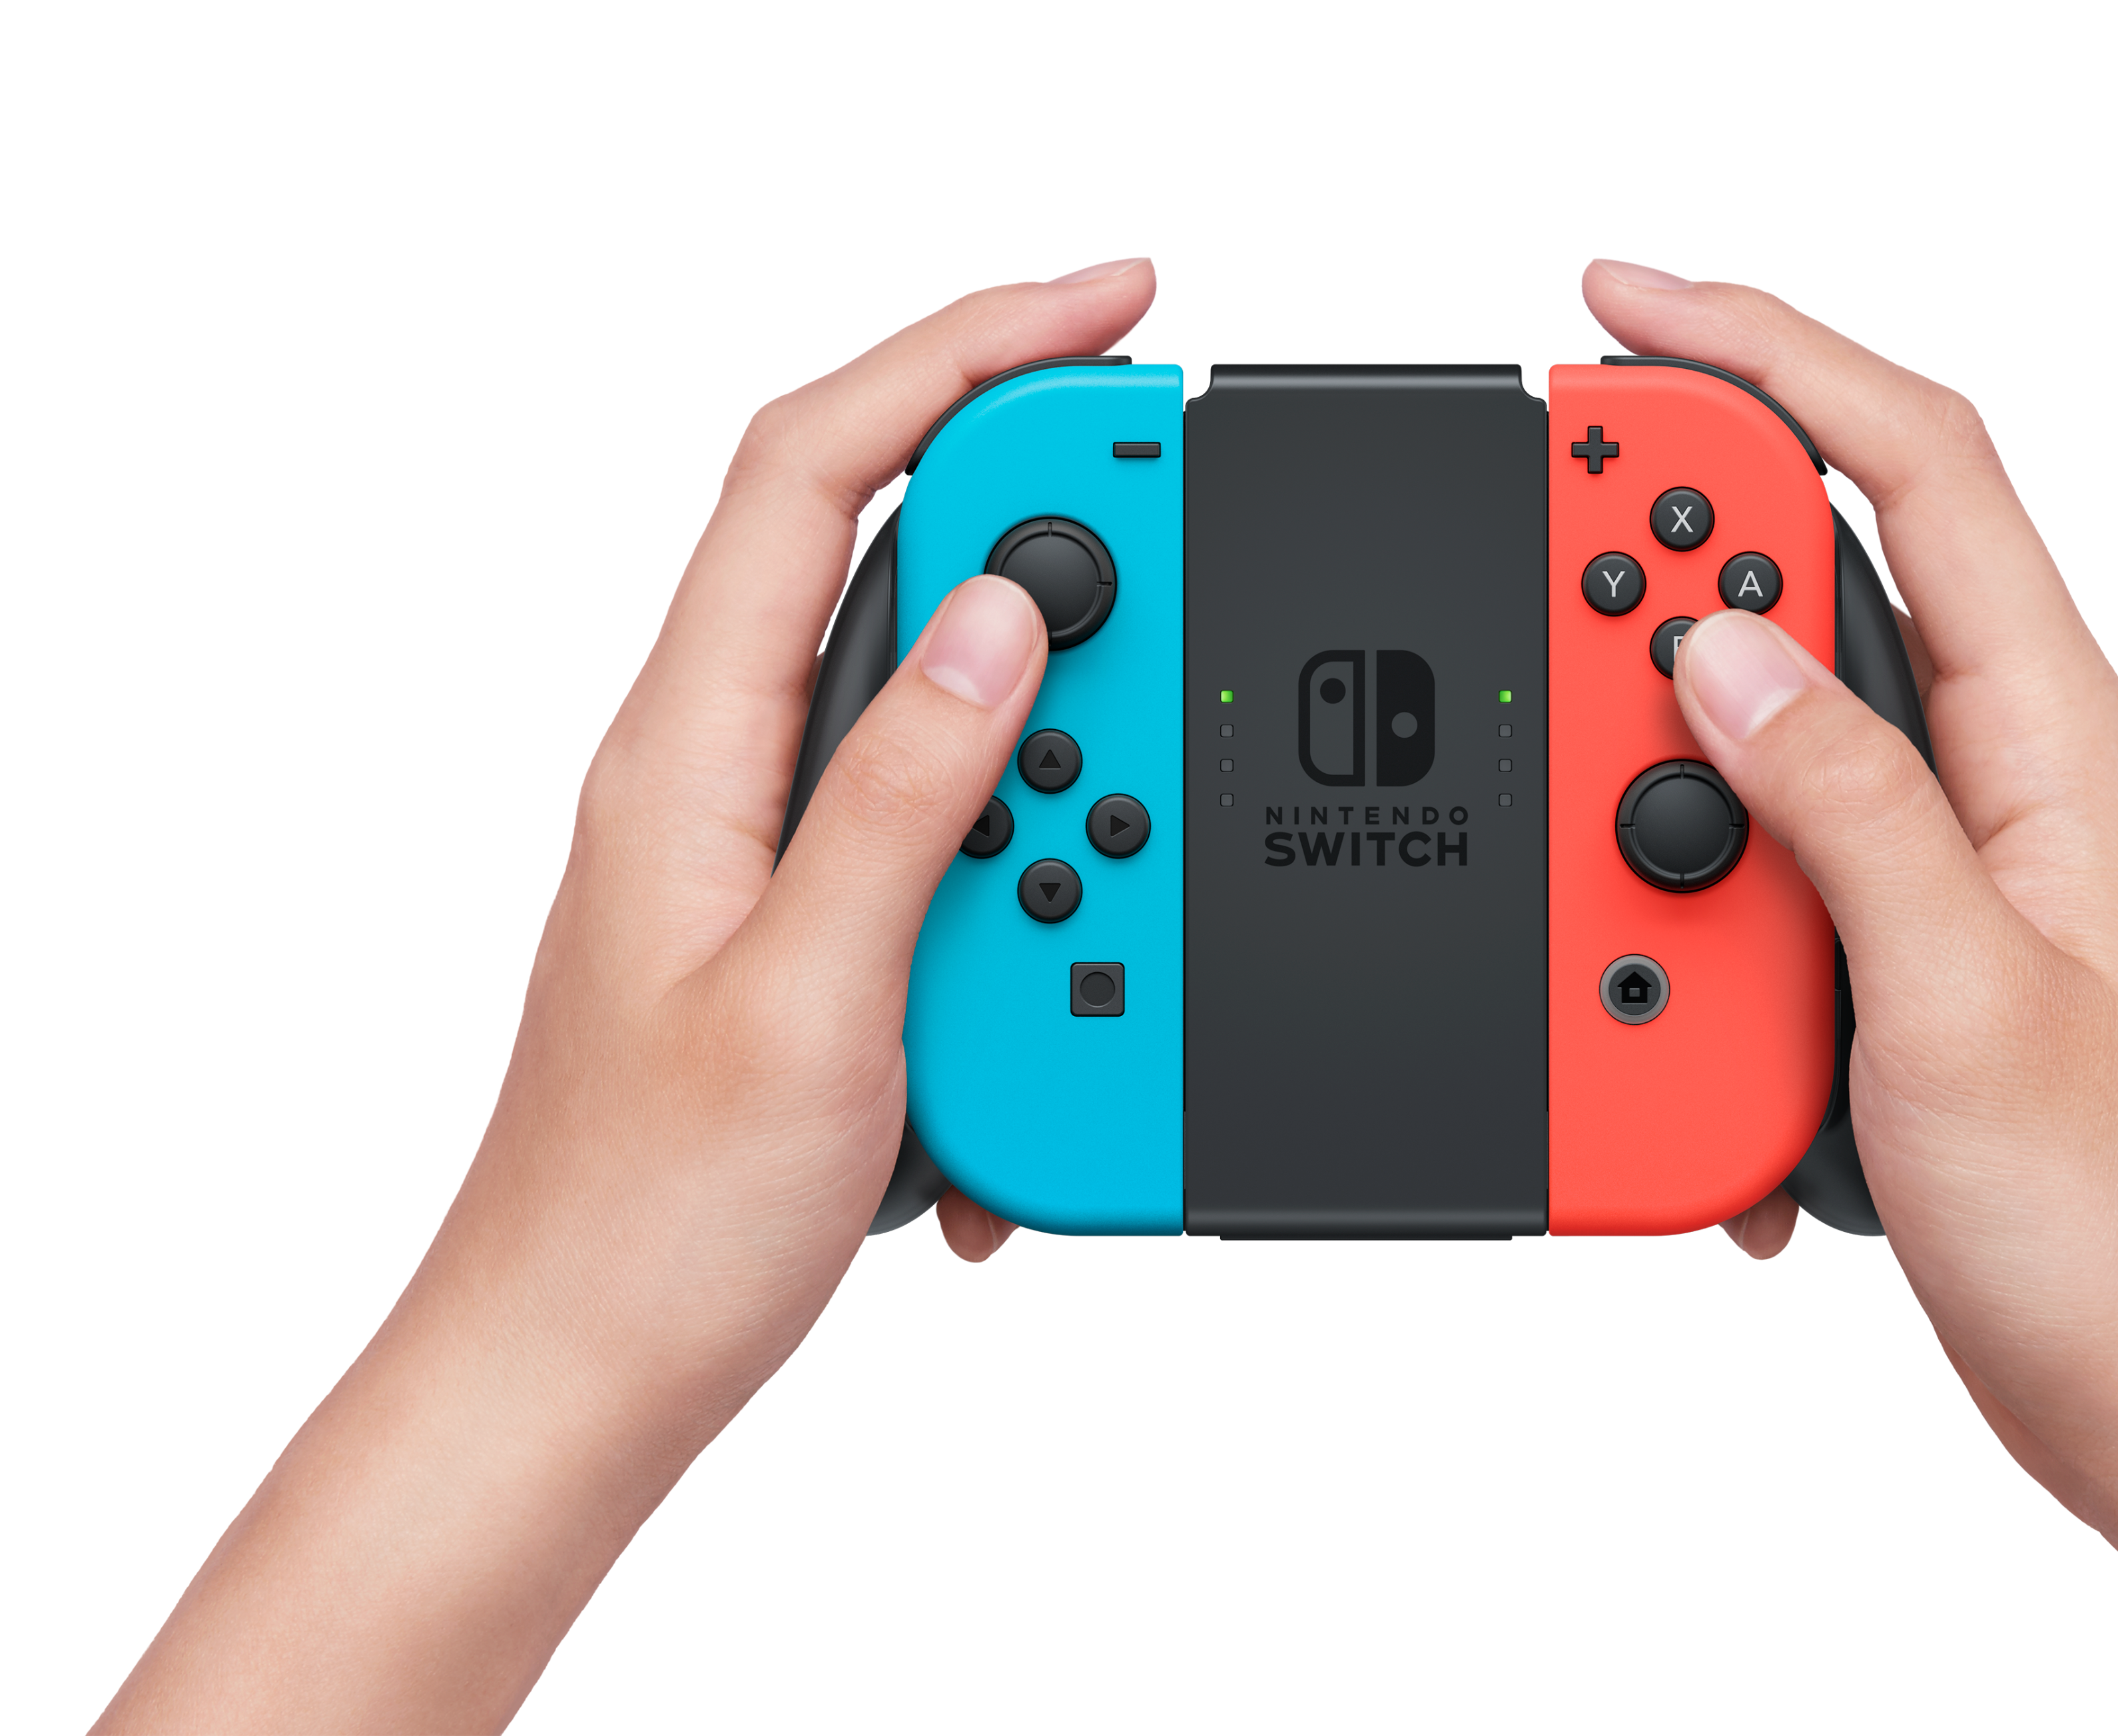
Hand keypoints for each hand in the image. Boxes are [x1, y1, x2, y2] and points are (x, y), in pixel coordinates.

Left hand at [97, 259, 1155, 1732]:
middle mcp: (715, 770)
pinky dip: (1023, 880)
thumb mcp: (820, 998)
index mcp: (687, 749)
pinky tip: (1045, 985)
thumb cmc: (651, 1221)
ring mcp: (761, 847)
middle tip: (1177, 564)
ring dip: (1056, 751)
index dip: (959, 349)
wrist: (578, 1380)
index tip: (1102, 307)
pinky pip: (942, 842)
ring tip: (1115, 837)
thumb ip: (908, 792)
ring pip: (937, 713)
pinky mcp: (810, 926)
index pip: (814, 466)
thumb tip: (1007, 618)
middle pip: (889, 558)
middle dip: (1053, 542)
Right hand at [1585, 257, 2117, 1731]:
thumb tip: (1715, 655)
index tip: (1626, 310)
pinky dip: (1686, 885)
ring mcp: (1951, 860)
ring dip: (1659, 739)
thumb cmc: (2117, 1226)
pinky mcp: (1897, 948)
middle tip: (1543, 530)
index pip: (1915, 467)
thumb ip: (1841, 807)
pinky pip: (1764, 856)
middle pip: (1829, 564)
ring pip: (1774, 719)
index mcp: (2056, 740)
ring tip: (1577, 783)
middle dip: (1676, 533)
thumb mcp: (1953, 999)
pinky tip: (1660, 974)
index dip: (1769, 354)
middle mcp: (2006, 773)